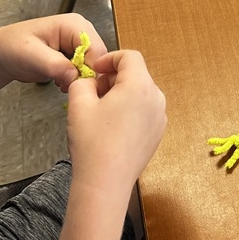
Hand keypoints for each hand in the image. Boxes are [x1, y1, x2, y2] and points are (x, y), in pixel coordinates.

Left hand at [0, 15, 106, 90]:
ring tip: (62, 84)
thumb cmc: (12, 47)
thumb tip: (75, 76)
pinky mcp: (75, 57)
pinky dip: (76, 81)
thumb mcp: (31, 55)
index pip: (96, 48)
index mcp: (74, 24)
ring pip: (93, 67)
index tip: (80, 85)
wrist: (2, 54)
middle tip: (69, 86)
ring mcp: (78, 45)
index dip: (92, 68)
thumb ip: (54, 64)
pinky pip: (85, 72)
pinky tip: (62, 84)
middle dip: (86, 75)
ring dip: (81, 80)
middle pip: (99, 59)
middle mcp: (81, 32)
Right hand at [66, 49, 166, 186]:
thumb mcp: (78, 103)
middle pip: (136, 74)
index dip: (110, 58)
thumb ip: (83, 81)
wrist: (105, 182)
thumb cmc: (92, 142)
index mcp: (140, 85)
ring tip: (100, 111)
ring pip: (141, 92)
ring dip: (121, 93)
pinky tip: (112, 127)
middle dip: (114, 77)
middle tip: (93, 92)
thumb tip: (91, 81)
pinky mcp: (158, 133)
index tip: (95, 70)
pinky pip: (145, 110)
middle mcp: (156, 98)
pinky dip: (130, 109)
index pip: (130, 57)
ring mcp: (160, 117)